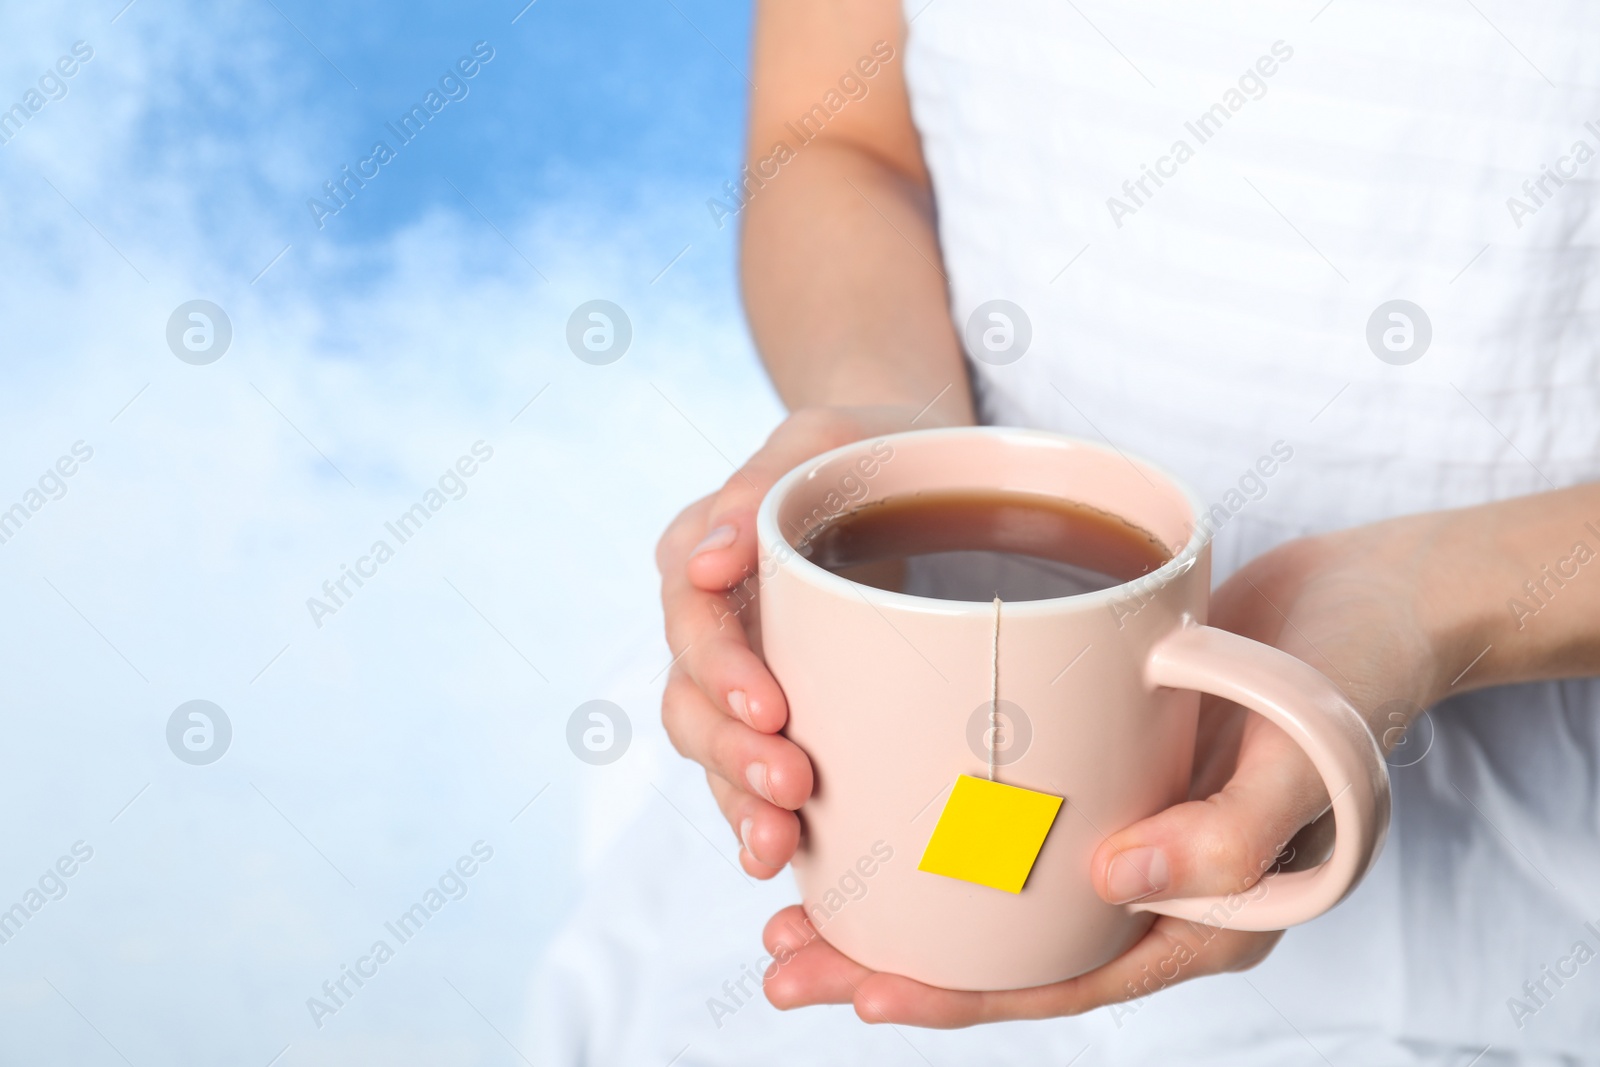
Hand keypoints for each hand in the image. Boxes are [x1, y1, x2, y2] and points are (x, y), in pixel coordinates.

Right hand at [657, 405, 965, 877]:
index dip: (721, 671)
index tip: (769, 706)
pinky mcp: (777, 713)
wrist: (896, 467)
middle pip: (691, 702)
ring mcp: (738, 674)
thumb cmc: (855, 449)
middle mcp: (709, 624)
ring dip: (738, 799)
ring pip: (712, 749)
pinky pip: (751, 770)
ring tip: (777, 843)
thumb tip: (709, 560)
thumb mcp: (816, 439)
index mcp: (701, 555)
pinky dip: (759, 815)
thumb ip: (759, 486)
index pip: (692, 621)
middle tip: (788, 787)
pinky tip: (786, 859)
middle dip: (732, 753)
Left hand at [759, 519, 1443, 1026]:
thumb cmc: (1354, 674)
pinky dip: (935, 829)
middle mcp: (1152, 887)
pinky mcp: (1102, 772)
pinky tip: (864, 813)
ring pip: (993, 893)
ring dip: (897, 904)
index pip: (1066, 981)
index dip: (964, 997)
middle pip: (1008, 950)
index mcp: (1205, 914)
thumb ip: (1231, 829)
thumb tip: (1115, 883)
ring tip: (793, 902)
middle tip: (786, 958)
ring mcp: (1124, 830)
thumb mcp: (1309, 752)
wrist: (1373, 598)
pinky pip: (1008, 822)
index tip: (865, 990)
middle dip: (893, 965)